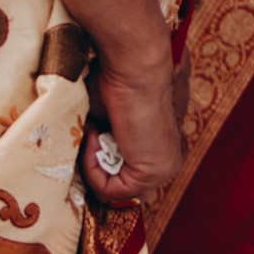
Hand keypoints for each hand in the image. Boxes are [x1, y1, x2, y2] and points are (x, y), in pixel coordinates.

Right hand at [80, 21, 180, 213]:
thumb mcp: (106, 115)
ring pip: (115, 189)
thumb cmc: (118, 78)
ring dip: (91, 162)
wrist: (135, 63)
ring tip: (92, 130)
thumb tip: (84, 145)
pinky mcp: (155, 171)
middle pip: (122, 185)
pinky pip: (112, 190)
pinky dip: (92, 168)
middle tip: (88, 134)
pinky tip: (94, 136)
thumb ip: (103, 136)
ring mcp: (165, 167)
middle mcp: (169, 157)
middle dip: (95, 164)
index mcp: (162, 144)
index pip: (130, 173)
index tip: (87, 135)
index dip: (100, 160)